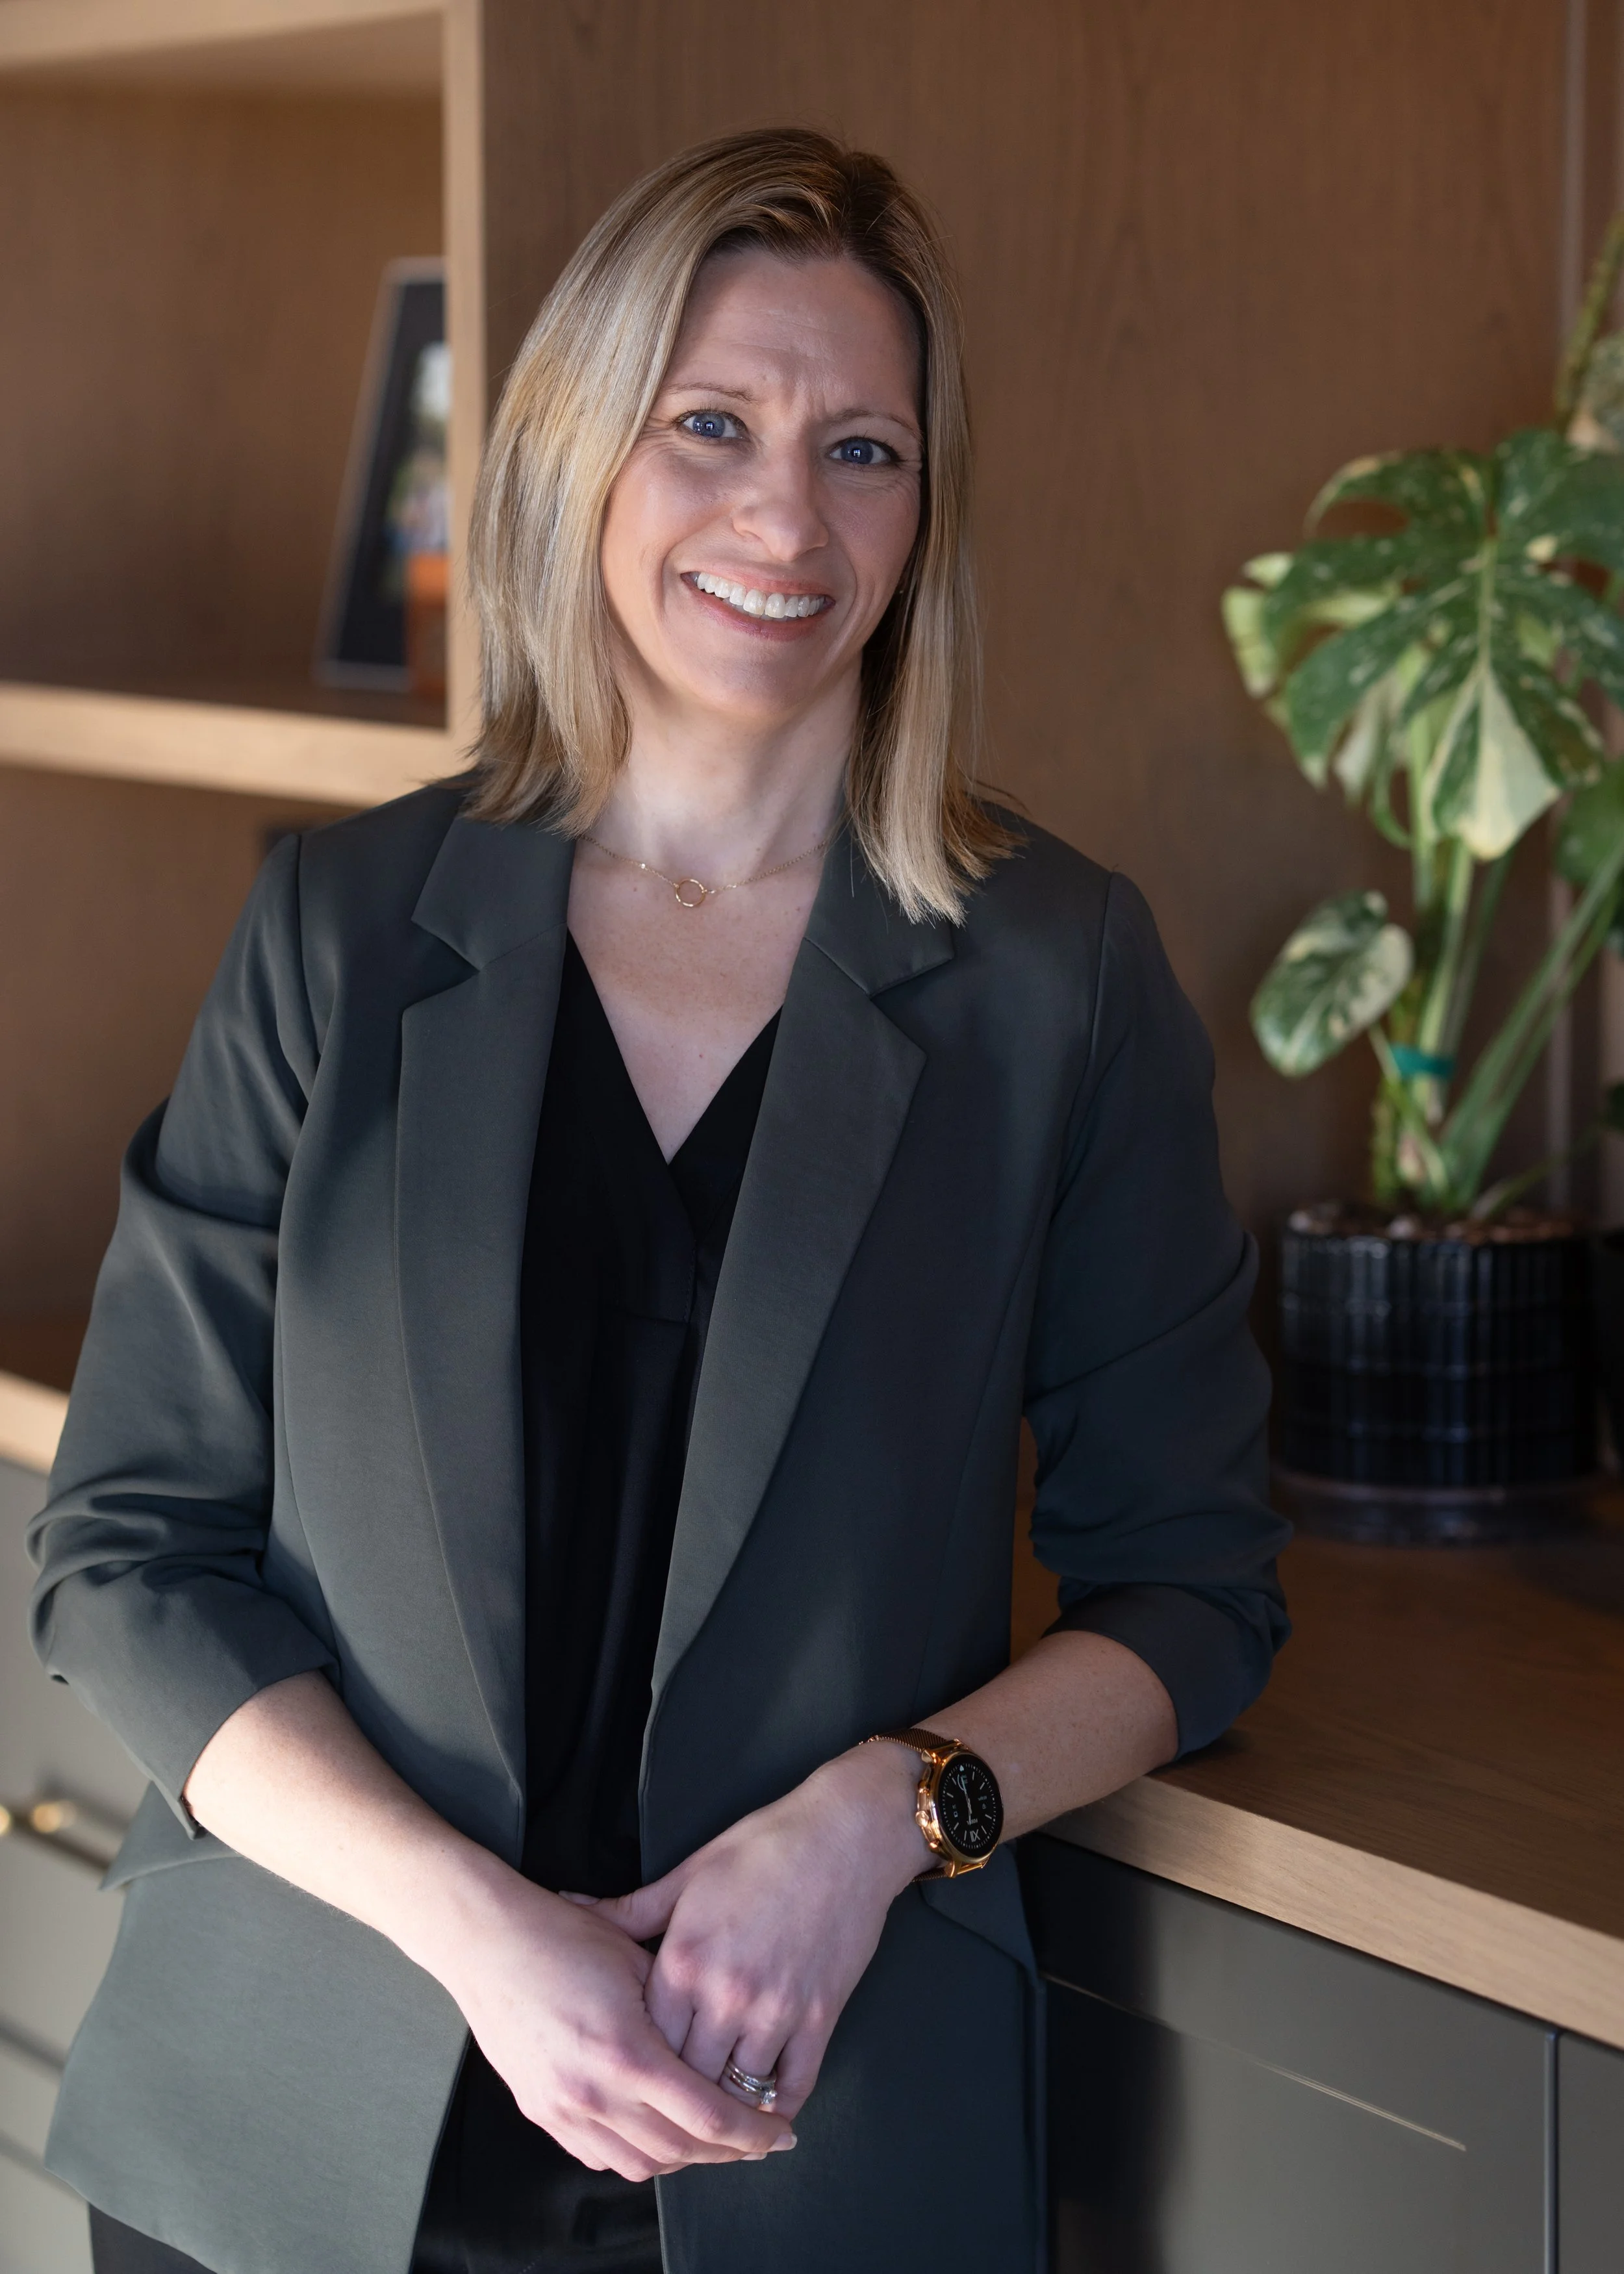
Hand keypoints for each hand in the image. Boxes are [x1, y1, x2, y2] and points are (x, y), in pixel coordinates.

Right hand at [437, 1866, 794, 2180]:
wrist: (487, 1942)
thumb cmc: (561, 1937)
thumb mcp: (637, 1959)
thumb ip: (681, 2009)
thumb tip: (722, 2044)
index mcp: (625, 2051)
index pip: (706, 2116)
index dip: (752, 2131)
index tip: (779, 2131)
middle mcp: (591, 2091)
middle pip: (679, 2150)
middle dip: (729, 2151)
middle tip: (759, 2139)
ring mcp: (562, 2108)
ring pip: (641, 2164)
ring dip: (686, 2159)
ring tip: (715, 2140)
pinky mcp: (541, 2112)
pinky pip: (601, 2157)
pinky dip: (639, 2155)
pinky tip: (659, 2135)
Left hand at [584, 1743, 929, 2121]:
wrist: (846, 1835)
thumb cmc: (765, 1846)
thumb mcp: (687, 1874)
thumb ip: (628, 1909)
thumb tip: (571, 1906)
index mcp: (685, 1959)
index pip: (646, 2041)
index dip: (638, 2063)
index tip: (632, 2070)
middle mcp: (726, 1993)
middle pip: (687, 2078)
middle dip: (676, 2095)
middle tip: (667, 2107)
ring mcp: (776, 2010)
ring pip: (738, 2092)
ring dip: (725, 2107)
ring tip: (712, 2116)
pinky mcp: (820, 2017)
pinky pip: (795, 2084)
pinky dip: (779, 2107)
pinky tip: (765, 2112)